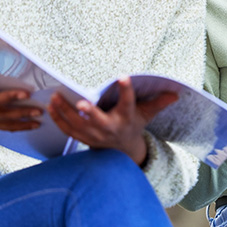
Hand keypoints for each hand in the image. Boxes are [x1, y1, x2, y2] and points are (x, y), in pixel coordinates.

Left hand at [47, 76, 177, 164]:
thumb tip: (176, 93)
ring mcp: (94, 136)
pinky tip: (51, 106)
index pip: (128, 103)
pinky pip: (68, 130)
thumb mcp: (146, 114)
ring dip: (65, 112)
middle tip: (81, 103)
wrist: (121, 150)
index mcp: (126, 118)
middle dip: (90, 113)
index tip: (122, 76)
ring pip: (78, 125)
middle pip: (99, 121)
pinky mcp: (82, 139)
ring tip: (55, 97)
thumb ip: (158, 103)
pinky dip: (58, 119)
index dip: (126, 90)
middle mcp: (109, 128)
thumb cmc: (132, 125)